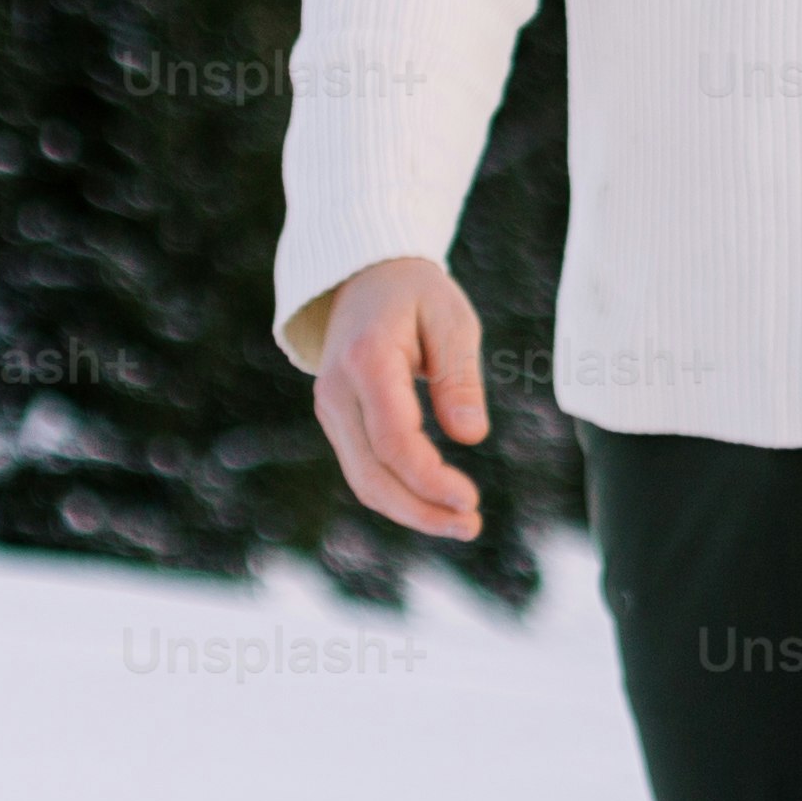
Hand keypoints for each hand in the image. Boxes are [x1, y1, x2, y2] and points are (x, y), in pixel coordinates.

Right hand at [308, 253, 489, 539]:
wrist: (363, 273)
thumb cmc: (415, 293)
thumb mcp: (452, 318)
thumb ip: (459, 378)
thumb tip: (470, 437)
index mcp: (366, 361)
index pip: (394, 441)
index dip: (431, 480)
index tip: (471, 501)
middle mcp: (336, 391)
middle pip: (372, 474)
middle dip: (421, 510)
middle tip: (471, 526)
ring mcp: (330, 408)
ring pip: (363, 480)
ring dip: (409, 510)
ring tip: (459, 524)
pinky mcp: (336, 419)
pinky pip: (363, 468)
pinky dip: (396, 493)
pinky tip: (433, 502)